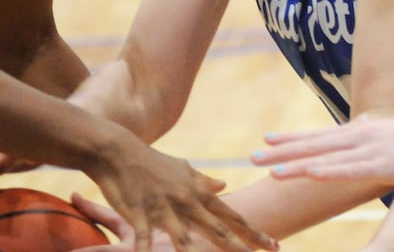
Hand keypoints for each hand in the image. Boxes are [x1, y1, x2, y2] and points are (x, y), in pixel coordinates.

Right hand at [85, 138, 274, 251]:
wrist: (120, 151)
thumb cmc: (152, 162)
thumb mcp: (183, 170)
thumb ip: (203, 182)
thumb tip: (224, 185)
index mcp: (199, 193)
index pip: (232, 216)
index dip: (253, 231)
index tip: (274, 243)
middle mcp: (187, 202)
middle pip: (219, 230)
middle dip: (242, 245)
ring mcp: (165, 208)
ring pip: (186, 236)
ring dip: (196, 251)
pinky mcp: (140, 213)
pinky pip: (145, 236)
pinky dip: (145, 249)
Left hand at [253, 115, 393, 184]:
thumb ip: (376, 130)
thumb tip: (364, 122)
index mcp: (364, 130)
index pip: (321, 135)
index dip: (293, 137)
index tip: (267, 140)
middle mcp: (362, 136)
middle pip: (315, 144)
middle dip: (283, 151)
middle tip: (253, 156)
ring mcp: (372, 150)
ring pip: (327, 158)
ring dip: (298, 164)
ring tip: (271, 170)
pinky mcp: (384, 165)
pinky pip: (351, 170)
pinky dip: (330, 172)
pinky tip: (311, 174)